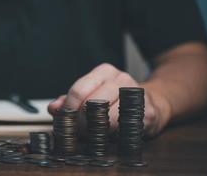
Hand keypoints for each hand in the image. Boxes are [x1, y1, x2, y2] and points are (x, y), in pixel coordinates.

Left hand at [48, 63, 170, 136]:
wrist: (152, 104)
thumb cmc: (115, 100)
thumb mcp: (91, 95)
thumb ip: (69, 101)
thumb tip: (53, 108)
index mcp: (104, 72)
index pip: (79, 90)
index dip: (69, 110)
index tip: (66, 121)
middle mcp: (121, 79)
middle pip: (92, 104)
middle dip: (81, 122)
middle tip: (79, 131)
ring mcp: (136, 94)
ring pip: (108, 118)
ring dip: (96, 131)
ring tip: (93, 134)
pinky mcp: (147, 113)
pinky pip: (123, 128)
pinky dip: (113, 135)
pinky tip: (111, 135)